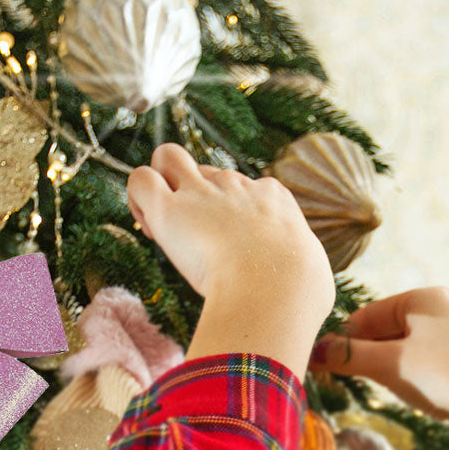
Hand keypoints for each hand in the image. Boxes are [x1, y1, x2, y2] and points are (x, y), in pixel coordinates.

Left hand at [128, 143, 334, 329]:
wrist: (277, 289)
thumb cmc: (300, 292)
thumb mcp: (311, 271)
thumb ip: (300, 269)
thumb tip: (308, 289)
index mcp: (271, 198)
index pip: (240, 189)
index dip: (224, 214)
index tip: (223, 247)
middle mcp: (235, 186)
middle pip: (203, 171)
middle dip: (191, 197)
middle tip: (188, 240)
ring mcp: (201, 192)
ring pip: (168, 157)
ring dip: (160, 185)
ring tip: (161, 228)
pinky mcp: (169, 209)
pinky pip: (140, 178)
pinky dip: (137, 197)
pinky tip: (149, 227)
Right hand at [311, 287, 448, 449]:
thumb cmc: (443, 378)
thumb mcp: (387, 364)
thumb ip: (347, 355)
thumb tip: (312, 351)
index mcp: (426, 297)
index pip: (367, 314)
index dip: (344, 340)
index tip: (323, 364)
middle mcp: (443, 310)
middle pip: (383, 331)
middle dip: (366, 356)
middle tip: (350, 380)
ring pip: (401, 351)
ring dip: (386, 370)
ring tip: (391, 389)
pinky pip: (421, 366)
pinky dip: (408, 380)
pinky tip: (415, 396)